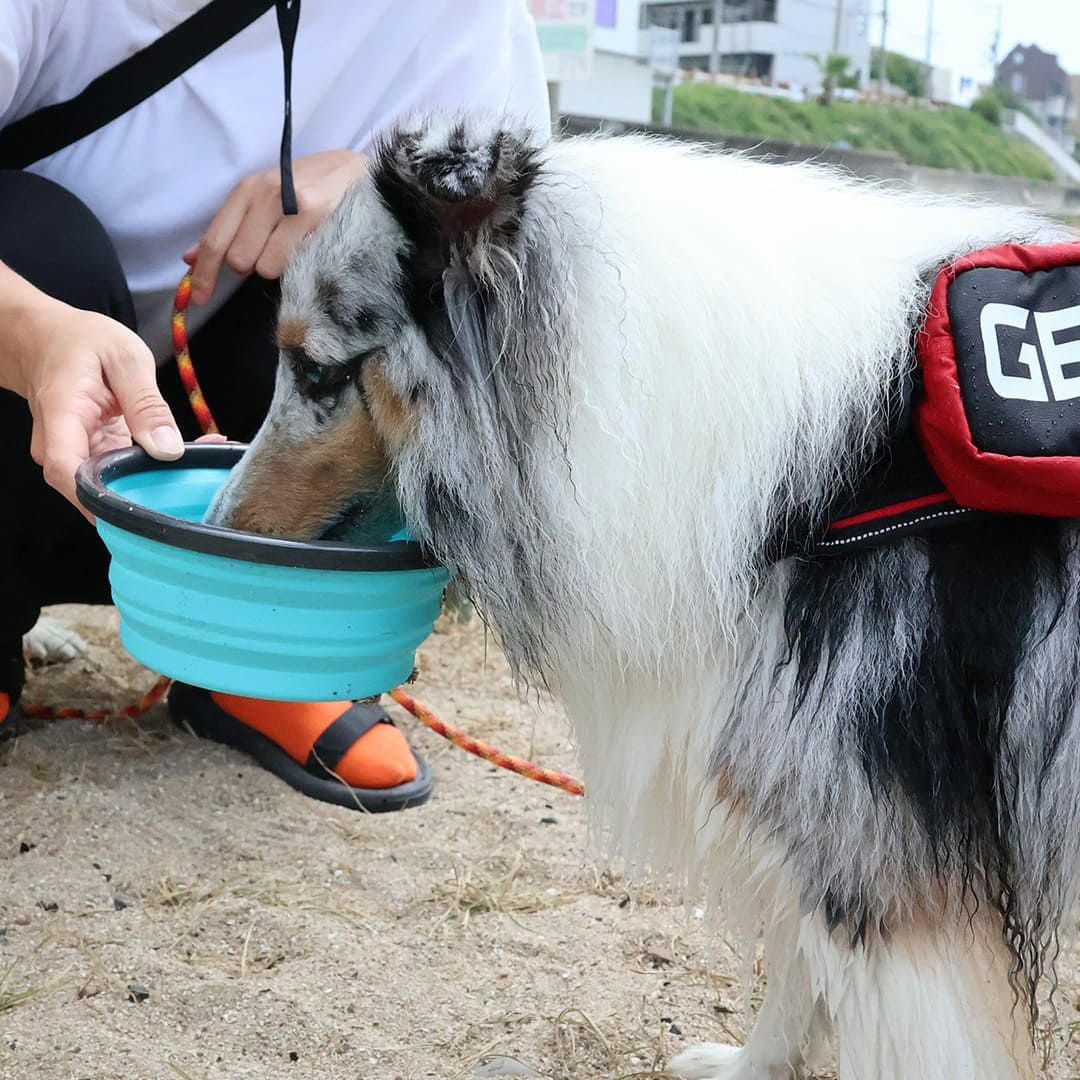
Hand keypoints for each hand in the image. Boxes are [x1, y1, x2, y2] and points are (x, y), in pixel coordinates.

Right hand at [13, 301, 182, 515]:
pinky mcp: (91, 455)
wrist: (50, 339)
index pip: (68, 472)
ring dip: (155, 482)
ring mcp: (74, 453)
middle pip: (94, 489)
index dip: (106, 498)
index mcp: (62, 415)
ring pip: (112, 485)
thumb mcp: (125, 358)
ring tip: (198, 465)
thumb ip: (147, 404)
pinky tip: (184, 457)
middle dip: (146, 493)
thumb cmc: (81, 341)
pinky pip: (120, 472)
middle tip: (195, 481)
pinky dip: (151, 468)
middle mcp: (60, 444)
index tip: (151, 503)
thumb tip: (168, 449)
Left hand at [184, 149, 367, 303]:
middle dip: (252, 265)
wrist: (356, 171)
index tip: (199, 298)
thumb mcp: (263, 198)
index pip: (216, 239)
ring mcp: (293, 206)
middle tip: (272, 249)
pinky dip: (300, 264)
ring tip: (295, 245)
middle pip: (239, 259)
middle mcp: (266, 194)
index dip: (204, 273)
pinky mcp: (318, 218)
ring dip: (278, 266)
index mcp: (248, 189)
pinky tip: (312, 245)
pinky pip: (294, 263)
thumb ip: (230, 228)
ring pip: (266, 267)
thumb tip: (190, 259)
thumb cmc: (307, 188)